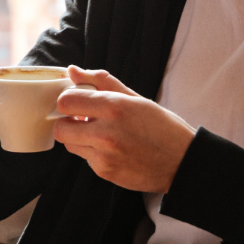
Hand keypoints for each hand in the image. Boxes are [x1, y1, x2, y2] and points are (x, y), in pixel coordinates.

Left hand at [53, 65, 195, 192]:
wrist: (183, 162)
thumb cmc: (162, 127)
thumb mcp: (136, 98)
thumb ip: (101, 82)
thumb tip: (73, 71)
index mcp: (115, 108)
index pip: (66, 101)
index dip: (68, 100)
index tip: (78, 102)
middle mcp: (106, 133)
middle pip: (60, 128)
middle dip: (67, 122)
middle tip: (82, 120)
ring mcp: (104, 156)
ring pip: (69, 145)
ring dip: (78, 138)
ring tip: (99, 134)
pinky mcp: (106, 173)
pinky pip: (85, 159)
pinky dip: (93, 153)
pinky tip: (112, 149)